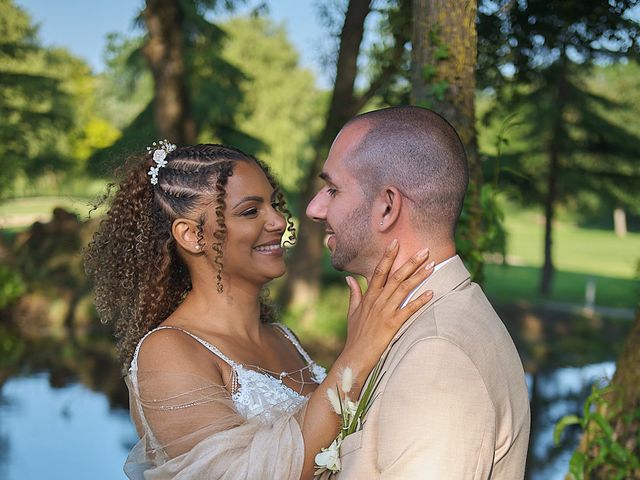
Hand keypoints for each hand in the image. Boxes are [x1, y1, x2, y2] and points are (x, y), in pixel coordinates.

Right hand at [343, 240, 433, 366]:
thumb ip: (353, 293)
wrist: (355, 356)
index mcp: (369, 296)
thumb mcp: (351, 312)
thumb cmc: (355, 335)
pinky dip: (420, 301)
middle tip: (424, 250)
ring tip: (432, 265)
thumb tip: (349, 278)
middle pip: (395, 276)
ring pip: (404, 289)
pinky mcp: (392, 324)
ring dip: (419, 276)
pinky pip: (408, 310)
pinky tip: (432, 293)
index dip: (387, 256)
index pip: (379, 271)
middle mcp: (377, 301)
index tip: (396, 241)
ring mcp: (385, 311)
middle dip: (410, 262)